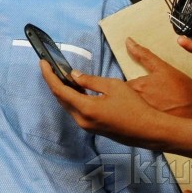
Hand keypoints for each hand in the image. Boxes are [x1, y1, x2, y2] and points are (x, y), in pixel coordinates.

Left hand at [40, 60, 166, 149]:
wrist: (149, 130)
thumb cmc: (134, 107)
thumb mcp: (113, 86)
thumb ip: (90, 81)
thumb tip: (74, 75)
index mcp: (86, 108)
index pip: (59, 90)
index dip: (48, 75)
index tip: (42, 63)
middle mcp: (82, 120)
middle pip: (60, 98)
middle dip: (52, 81)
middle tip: (48, 66)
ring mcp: (87, 126)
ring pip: (67, 105)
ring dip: (62, 90)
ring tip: (59, 74)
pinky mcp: (92, 128)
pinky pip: (76, 110)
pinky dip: (71, 98)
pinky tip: (74, 88)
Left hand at [125, 38, 191, 118]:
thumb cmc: (181, 86)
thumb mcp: (162, 67)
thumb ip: (143, 54)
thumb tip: (128, 41)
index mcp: (136, 87)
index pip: (118, 87)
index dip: (121, 88)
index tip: (131, 88)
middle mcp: (137, 104)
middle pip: (122, 101)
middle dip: (126, 99)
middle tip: (137, 98)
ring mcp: (143, 118)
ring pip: (130, 112)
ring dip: (132, 110)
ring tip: (145, 108)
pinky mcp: (149, 129)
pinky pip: (138, 123)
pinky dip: (140, 121)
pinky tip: (148, 119)